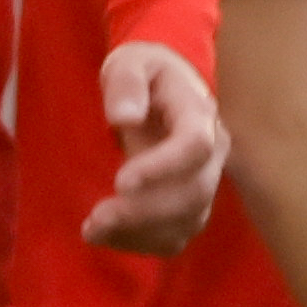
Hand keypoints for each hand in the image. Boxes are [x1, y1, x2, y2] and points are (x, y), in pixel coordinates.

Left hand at [83, 43, 226, 255]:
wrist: (162, 88)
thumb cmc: (144, 73)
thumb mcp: (129, 63)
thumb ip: (126, 83)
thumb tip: (124, 117)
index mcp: (199, 114)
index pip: (195, 146)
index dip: (163, 168)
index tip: (120, 182)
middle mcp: (213, 153)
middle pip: (193, 192)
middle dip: (145, 211)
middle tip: (96, 217)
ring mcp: (205, 182)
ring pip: (188, 221)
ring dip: (141, 233)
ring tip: (93, 230)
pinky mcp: (191, 206)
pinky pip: (176, 236)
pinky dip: (142, 243)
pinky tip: (108, 236)